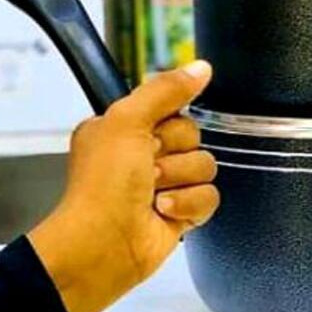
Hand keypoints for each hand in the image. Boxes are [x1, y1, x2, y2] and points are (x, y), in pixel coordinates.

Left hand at [28, 60, 218, 311]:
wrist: (101, 245)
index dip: (166, 121)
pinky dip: (188, 205)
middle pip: (193, 135)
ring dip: (178, 180)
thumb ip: (165, 90)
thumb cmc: (103, 182)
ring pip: (206, 165)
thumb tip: (202, 67)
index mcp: (126, 126)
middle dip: (173, 153)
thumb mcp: (127, 120)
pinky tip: (163, 213)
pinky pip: (210, 196)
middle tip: (146, 169)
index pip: (172, 107)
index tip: (148, 135)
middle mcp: (144, 152)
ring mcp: (165, 184)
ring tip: (151, 195)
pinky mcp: (182, 213)